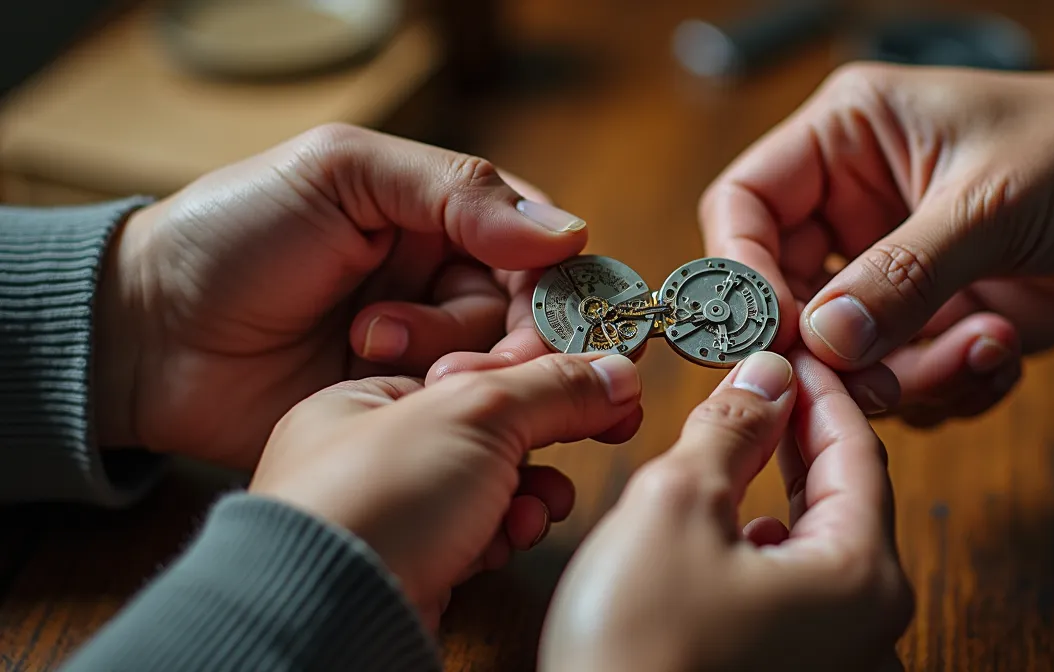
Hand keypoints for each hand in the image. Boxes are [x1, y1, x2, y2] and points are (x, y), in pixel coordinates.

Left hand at [95, 123, 589, 465]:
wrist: (143, 334)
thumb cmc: (231, 234)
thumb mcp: (341, 175)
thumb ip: (455, 190)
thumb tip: (568, 235)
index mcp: (442, 219)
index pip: (541, 253)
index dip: (560, 289)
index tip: (555, 322)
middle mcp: (443, 286)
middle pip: (532, 324)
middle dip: (513, 347)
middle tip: (458, 361)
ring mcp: (423, 355)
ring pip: (500, 379)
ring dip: (466, 380)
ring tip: (388, 361)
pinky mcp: (397, 417)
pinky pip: (464, 434)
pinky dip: (471, 441)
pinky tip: (448, 442)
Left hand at [248, 352, 642, 626]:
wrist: (332, 614)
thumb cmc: (367, 503)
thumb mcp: (476, 413)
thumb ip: (550, 387)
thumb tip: (611, 373)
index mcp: (364, 398)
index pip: (470, 372)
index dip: (540, 375)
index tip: (600, 384)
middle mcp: (367, 457)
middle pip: (484, 433)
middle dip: (542, 442)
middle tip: (595, 436)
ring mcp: (387, 516)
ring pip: (484, 490)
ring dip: (526, 496)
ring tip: (541, 505)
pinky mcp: (408, 567)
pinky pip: (472, 539)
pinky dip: (501, 537)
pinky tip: (510, 538)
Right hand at [541, 350, 911, 671]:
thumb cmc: (639, 648)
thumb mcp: (676, 506)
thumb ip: (730, 430)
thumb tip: (766, 376)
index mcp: (862, 579)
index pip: (859, 454)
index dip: (821, 392)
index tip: (793, 349)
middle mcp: (868, 631)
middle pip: (847, 504)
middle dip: (804, 440)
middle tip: (767, 385)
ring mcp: (833, 666)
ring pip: (819, 552)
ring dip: (783, 493)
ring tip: (743, 445)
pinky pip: (796, 598)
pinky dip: (766, 549)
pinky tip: (729, 535)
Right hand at [700, 64, 1053, 426]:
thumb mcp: (989, 202)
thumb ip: (901, 273)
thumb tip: (823, 342)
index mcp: (845, 138)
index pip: (743, 204)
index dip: (744, 272)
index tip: (783, 336)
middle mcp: (852, 205)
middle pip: (784, 294)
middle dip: (833, 349)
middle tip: (883, 379)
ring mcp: (888, 270)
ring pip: (841, 354)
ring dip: (905, 375)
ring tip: (981, 346)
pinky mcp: (926, 322)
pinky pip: (899, 379)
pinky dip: (946, 386)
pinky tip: (1001, 351)